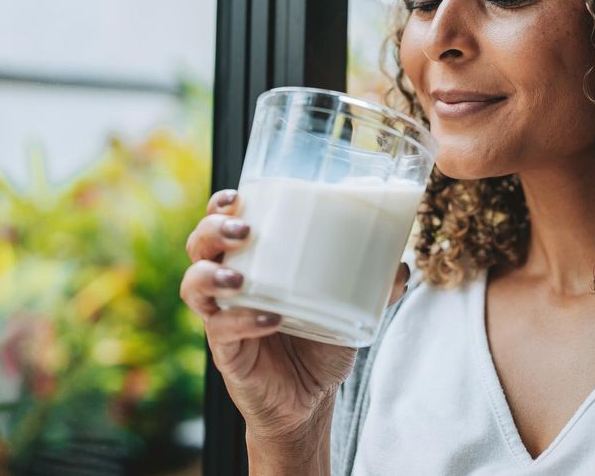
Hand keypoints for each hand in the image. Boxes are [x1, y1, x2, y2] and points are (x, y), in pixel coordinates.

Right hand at [180, 189, 410, 440]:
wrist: (310, 399)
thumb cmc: (319, 343)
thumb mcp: (349, 308)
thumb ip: (374, 286)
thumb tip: (400, 266)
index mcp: (253, 263)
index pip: (221, 223)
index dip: (220, 206)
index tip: (238, 195)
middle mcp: (229, 285)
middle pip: (198, 246)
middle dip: (213, 230)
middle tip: (243, 230)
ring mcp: (223, 317)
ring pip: (193, 285)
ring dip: (211, 275)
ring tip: (239, 278)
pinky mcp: (226, 351)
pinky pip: (221, 330)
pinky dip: (243, 321)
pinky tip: (269, 318)